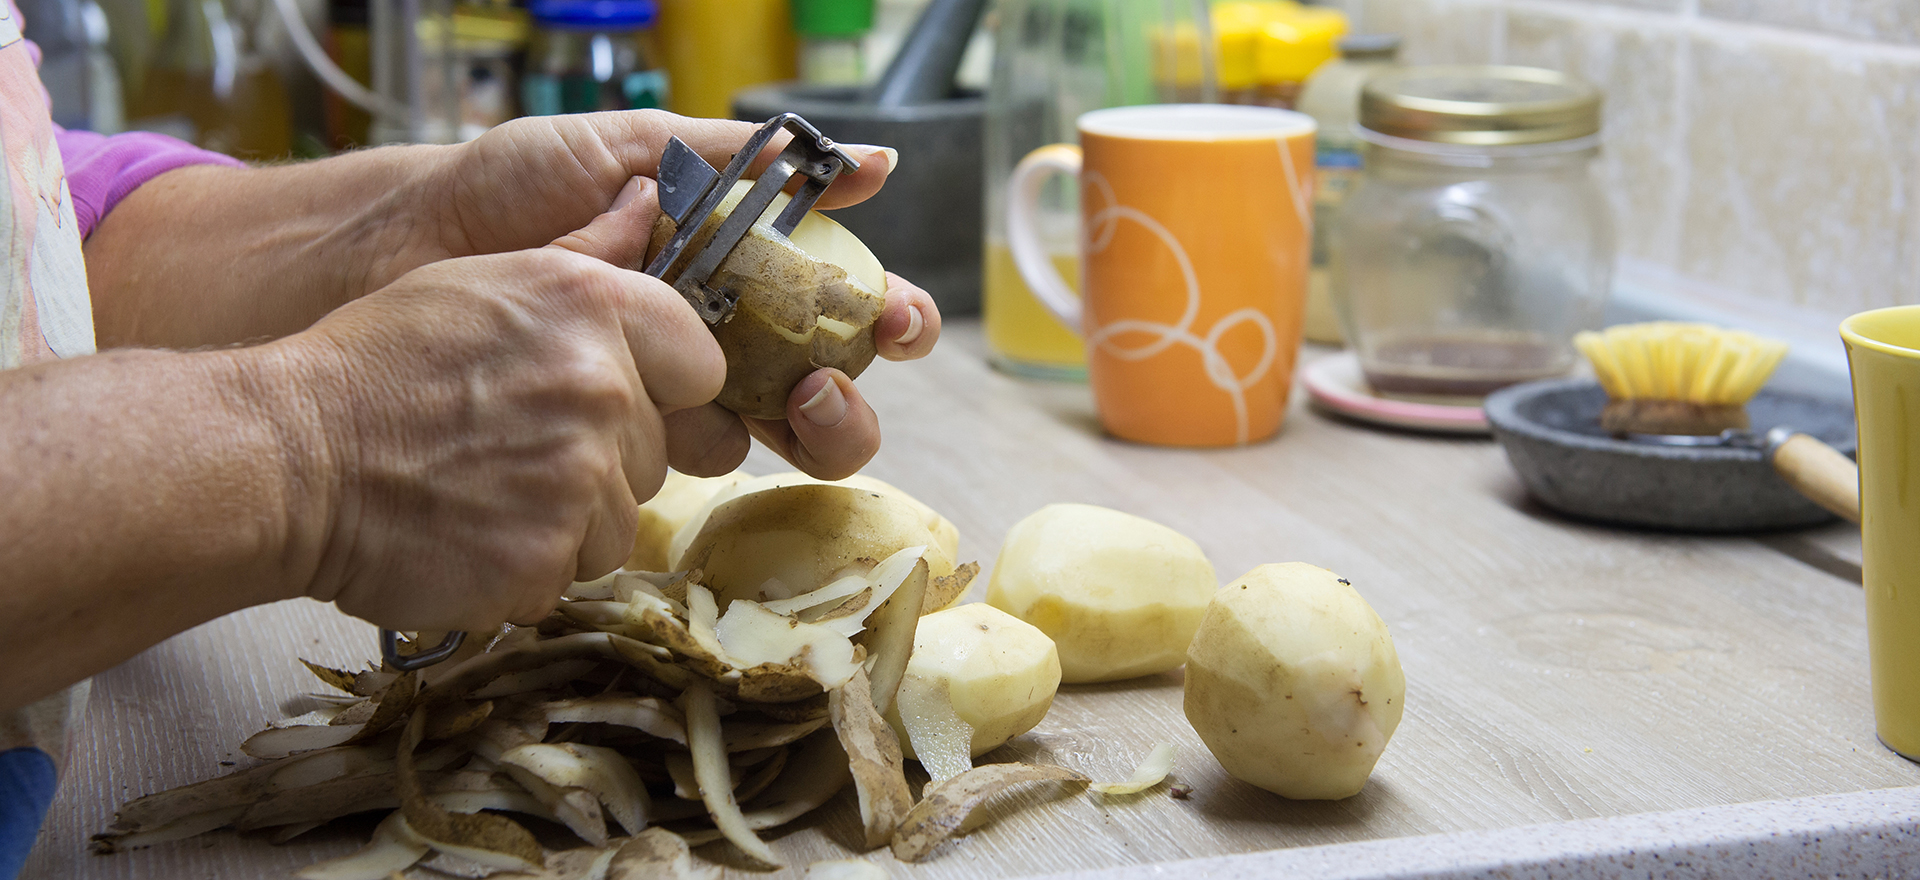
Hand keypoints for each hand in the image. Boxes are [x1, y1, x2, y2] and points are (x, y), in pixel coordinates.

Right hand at [280, 190, 719, 629]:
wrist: (288, 458)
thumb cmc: (377, 364)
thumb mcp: (479, 278)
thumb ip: (584, 252)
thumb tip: (645, 199)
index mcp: (594, 305)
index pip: (702, 364)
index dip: (661, 387)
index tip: (610, 397)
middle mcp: (603, 388)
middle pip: (657, 452)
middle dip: (601, 459)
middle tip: (511, 445)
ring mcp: (581, 479)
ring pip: (619, 520)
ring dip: (565, 519)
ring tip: (484, 488)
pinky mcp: (549, 558)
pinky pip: (570, 571)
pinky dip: (526, 565)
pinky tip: (469, 532)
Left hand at [536, 160, 942, 479]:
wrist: (410, 242)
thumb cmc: (516, 185)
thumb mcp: (641, 147)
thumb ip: (751, 160)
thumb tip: (876, 163)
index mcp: (736, 271)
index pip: (836, 304)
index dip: (885, 317)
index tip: (896, 317)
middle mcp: (718, 342)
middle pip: (824, 393)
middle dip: (851, 398)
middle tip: (827, 379)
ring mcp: (671, 396)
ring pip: (771, 439)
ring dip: (801, 430)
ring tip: (785, 399)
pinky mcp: (620, 441)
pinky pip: (688, 464)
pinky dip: (706, 448)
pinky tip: (690, 415)